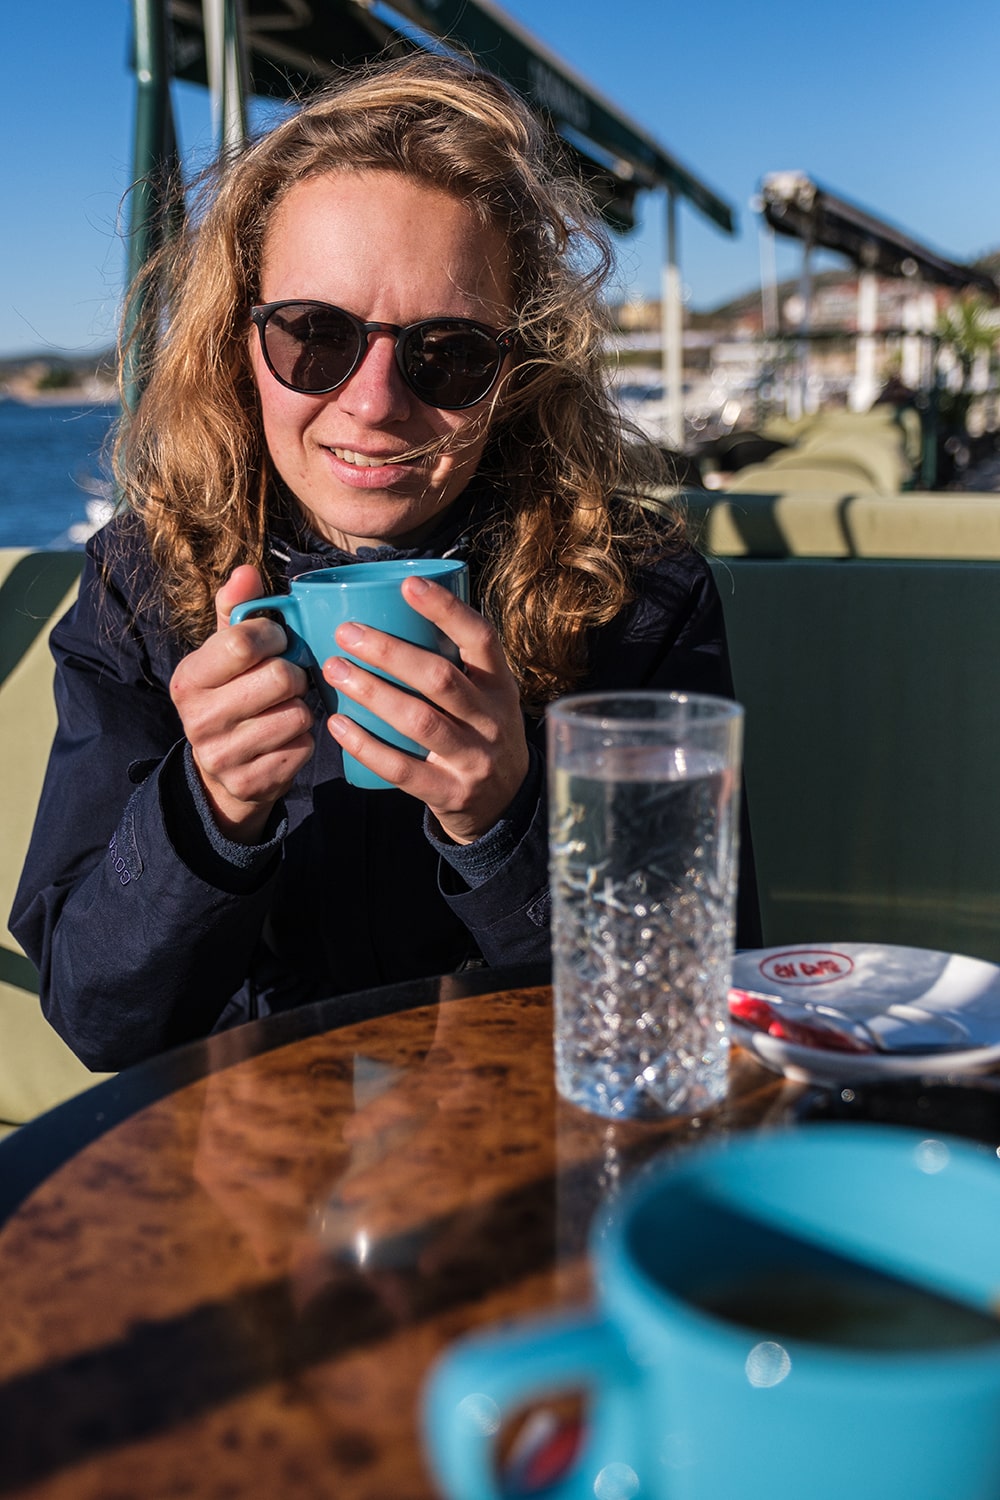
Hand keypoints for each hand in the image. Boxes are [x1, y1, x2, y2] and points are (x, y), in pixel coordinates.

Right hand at [169, 565, 313, 841]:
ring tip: (286, 707)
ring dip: (302, 707)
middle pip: (279, 678)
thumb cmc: (230, 694)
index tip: (279, 641)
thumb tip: (246, 570)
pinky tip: (287, 737)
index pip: (243, 641)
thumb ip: (234, 610)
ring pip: (297, 714)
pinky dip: (304, 739)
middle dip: (295, 673)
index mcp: (188, 678)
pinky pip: (304, 747)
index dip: (275, 635)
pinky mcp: (251, 783)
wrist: (221, 770)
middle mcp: (198, 719)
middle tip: (289, 678)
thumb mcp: (223, 652)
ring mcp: (223, 755)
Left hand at [322, 575, 529, 843]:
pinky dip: (366, 745)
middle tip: (347, 633)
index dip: (446, 609)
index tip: (408, 584)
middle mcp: (492, 719)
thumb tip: (390, 610)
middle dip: (390, 652)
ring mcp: (473, 759)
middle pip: (440, 678)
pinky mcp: (450, 793)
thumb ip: (454, 662)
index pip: (481, 638)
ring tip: (334, 669)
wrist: (506, 804)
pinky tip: (338, 723)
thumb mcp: (486, 695)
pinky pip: (402, 769)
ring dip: (372, 692)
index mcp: (500, 685)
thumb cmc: (481, 733)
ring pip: (419, 721)